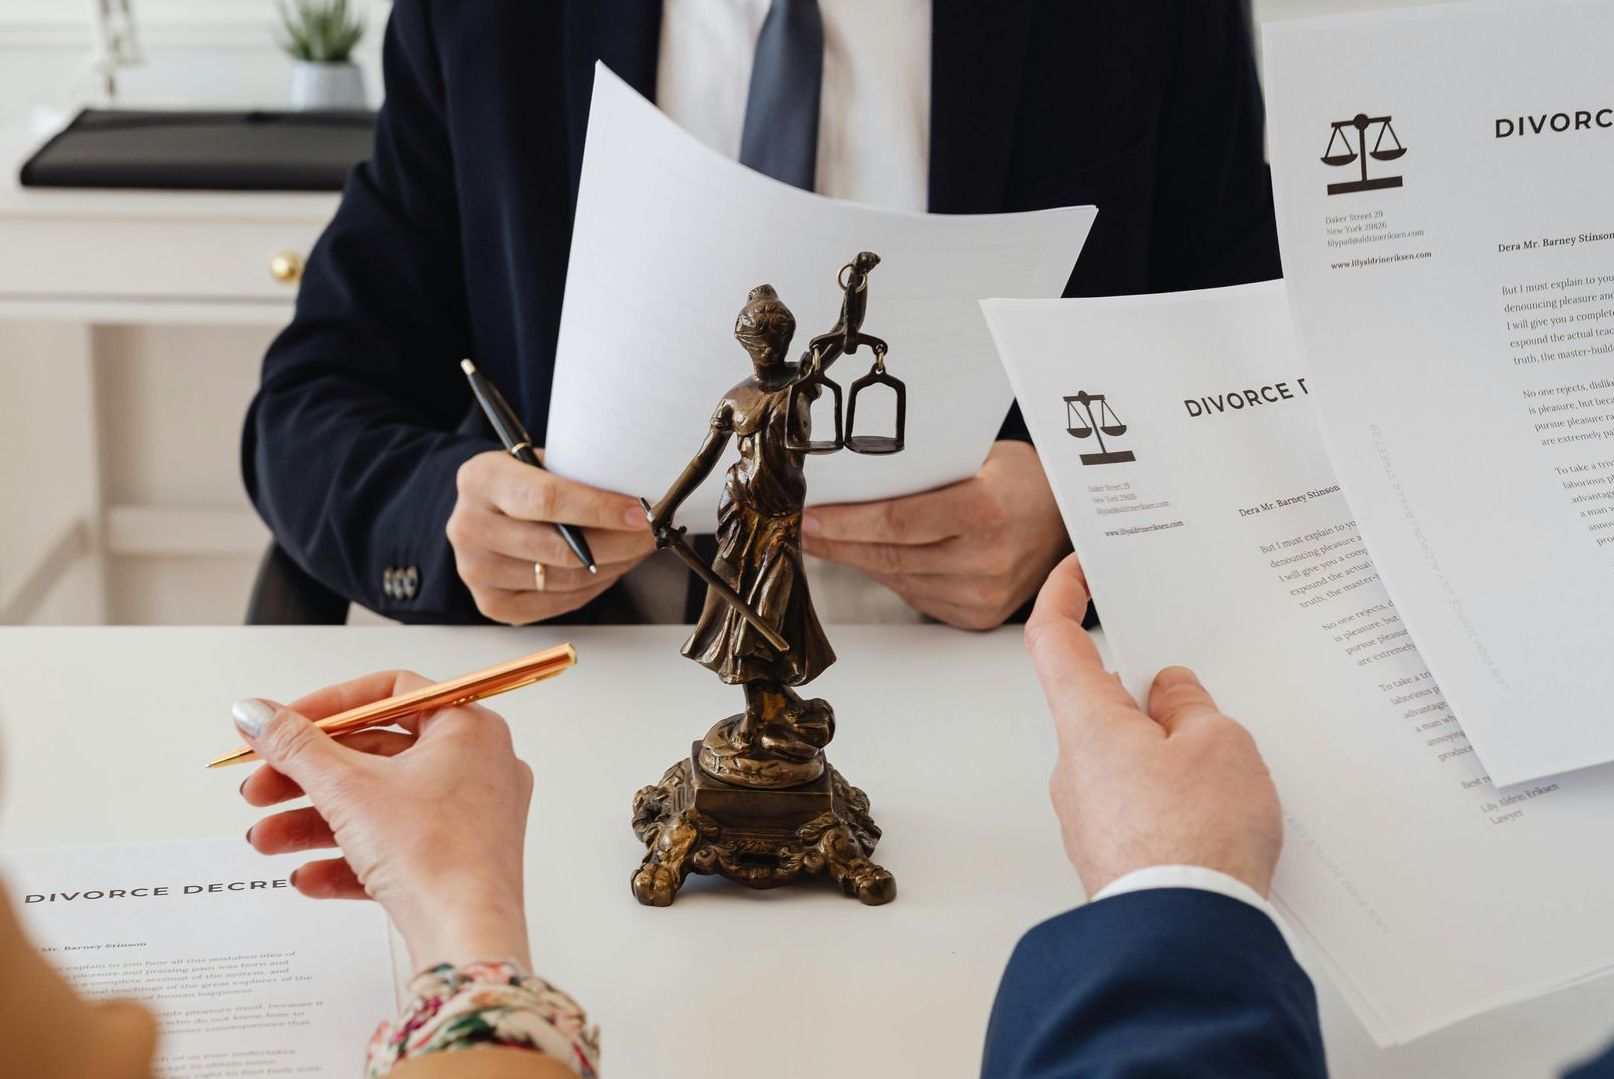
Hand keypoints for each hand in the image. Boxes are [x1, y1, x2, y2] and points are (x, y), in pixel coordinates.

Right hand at [233, 672, 534, 970]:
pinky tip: (306, 876)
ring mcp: (472, 816)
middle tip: (259, 788)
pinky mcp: (459, 862)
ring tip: (264, 839)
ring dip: (315, 821)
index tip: (283, 724)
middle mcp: (479, 766)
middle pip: (376, 754)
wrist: (468, 938)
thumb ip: (295, 746)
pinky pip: (397, 848)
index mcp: (469, 729)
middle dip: (308, 776)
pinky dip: (350, 857)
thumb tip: (255, 712)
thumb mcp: (347, 789)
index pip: (390, 694)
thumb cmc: (434, 854)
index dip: (328, 706)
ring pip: (380, 806)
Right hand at [448, 451, 655, 623]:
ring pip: (566, 579)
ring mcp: (476, 571)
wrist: (485, 512)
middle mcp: (469, 527)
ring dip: (613, 565)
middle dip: (619, 542)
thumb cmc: (524, 483)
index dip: (601, 509)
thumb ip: (578, 477)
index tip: (640, 514)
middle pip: (562, 548)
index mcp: (481, 479)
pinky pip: (560, 601)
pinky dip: (594, 586)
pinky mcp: (492, 604)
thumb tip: (639, 500)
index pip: (548, 499)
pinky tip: (610, 567)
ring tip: (635, 548)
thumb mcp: (541, 463)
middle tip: (652, 533)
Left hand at [801, 440, 1069, 629]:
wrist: (1068, 520)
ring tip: (826, 539)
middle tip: (803, 527)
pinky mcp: (977, 615)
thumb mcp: (976, 459)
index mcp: (986, 512)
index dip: (845, 521)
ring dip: (856, 559)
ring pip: (896, 578)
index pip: (896, 521)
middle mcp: (987, 560)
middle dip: (837, 541)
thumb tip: (852, 481)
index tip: (810, 515)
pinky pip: (915, 594)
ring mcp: (982, 595)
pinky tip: (869, 557)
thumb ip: (922, 474)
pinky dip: (887, 575)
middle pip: (888, 555)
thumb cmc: (1020, 480)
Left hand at [1025, 555, 1283, 896]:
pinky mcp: (1112, 853)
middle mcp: (1073, 767)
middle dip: (1154, 693)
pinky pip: (1140, 802)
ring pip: (1127, 756)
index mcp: (1087, 723)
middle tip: (1206, 696)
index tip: (1077, 569)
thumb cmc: (1195, 842)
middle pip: (1103, 703)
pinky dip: (1174, 793)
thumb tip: (1171, 695)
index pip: (1054, 639)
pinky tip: (1219, 811)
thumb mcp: (1219, 745)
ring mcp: (1089, 815)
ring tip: (1229, 768)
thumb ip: (1191, 706)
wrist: (1185, 941)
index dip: (1062, 596)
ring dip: (1170, 750)